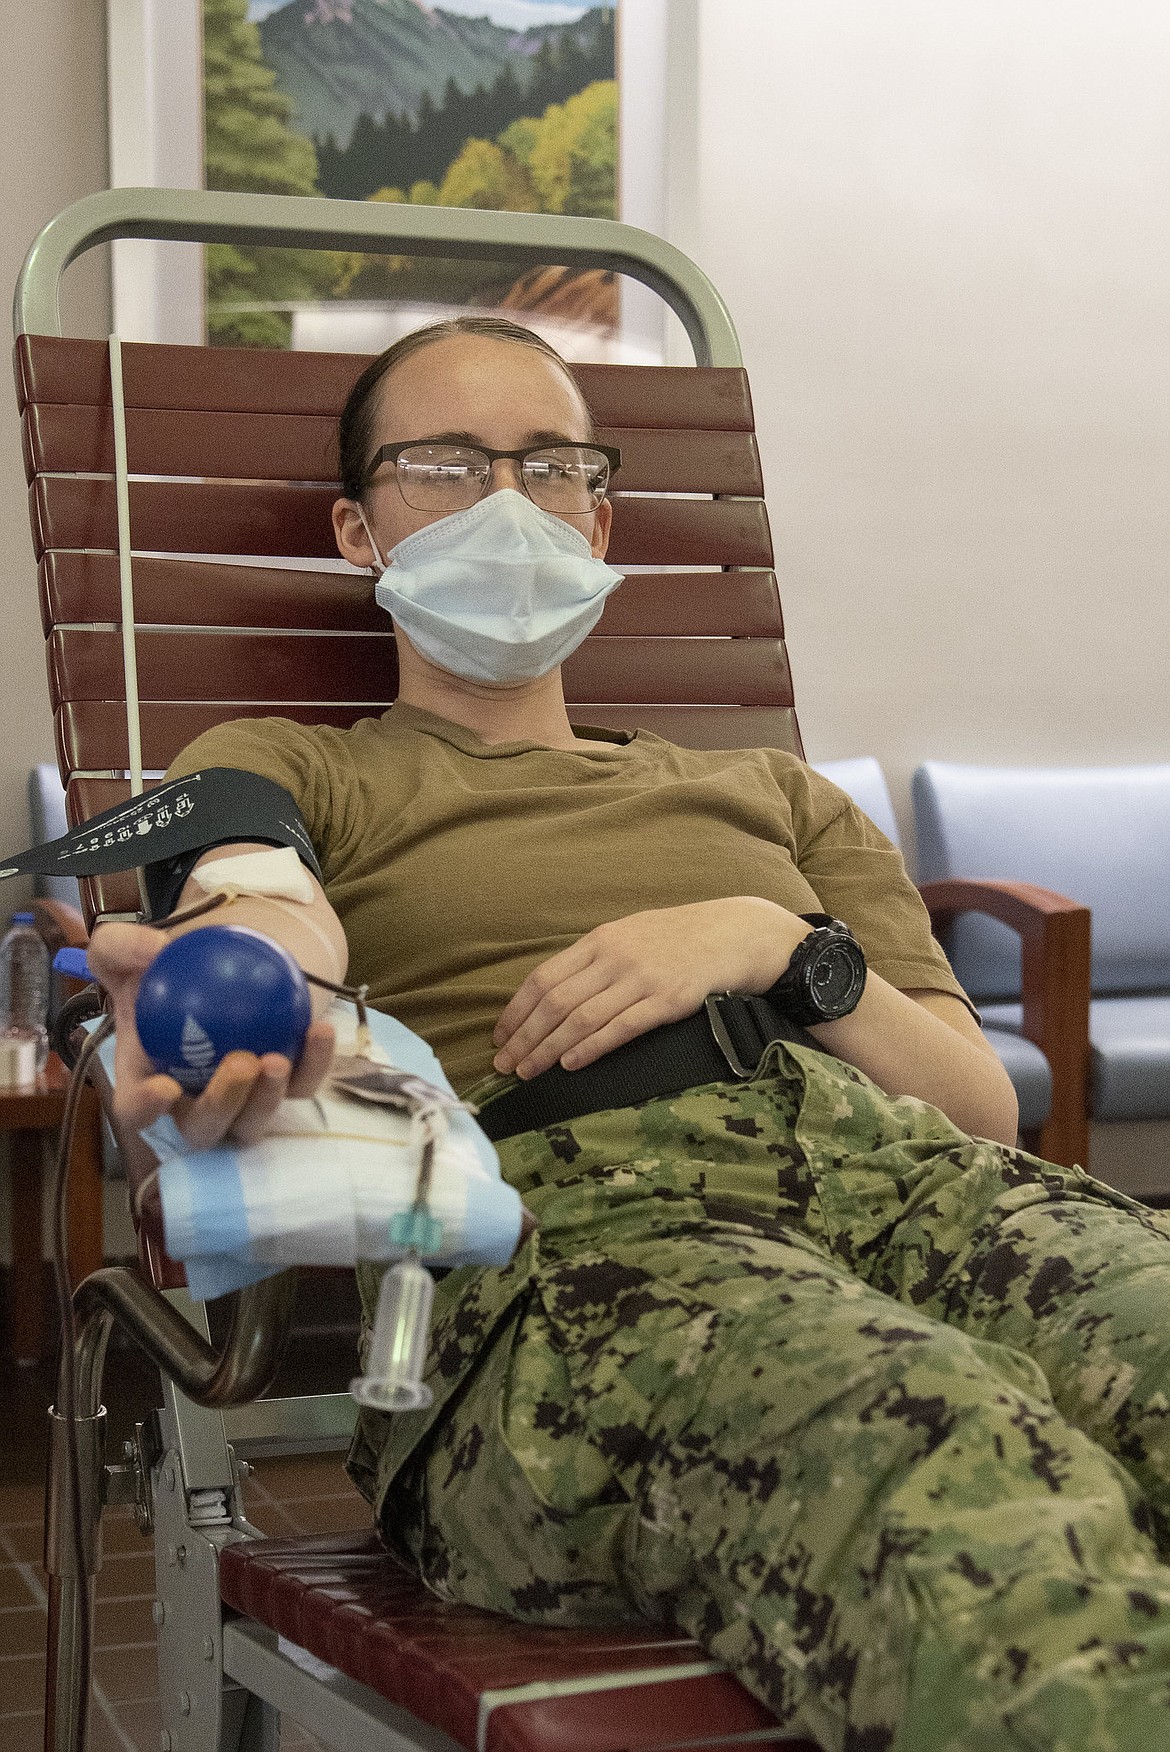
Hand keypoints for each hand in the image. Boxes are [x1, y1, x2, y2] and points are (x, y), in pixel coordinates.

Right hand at [87, 921, 335, 1147]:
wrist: (214, 968)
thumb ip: (121, 947)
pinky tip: (319, 1030)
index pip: (137, 1110)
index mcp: (146, 1083)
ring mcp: (240, 1102)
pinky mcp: (282, 1087)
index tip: (165, 1086)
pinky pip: (302, 1085)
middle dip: (223, 1106)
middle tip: (240, 1062)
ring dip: (268, 1098)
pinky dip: (314, 1064)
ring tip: (276, 1060)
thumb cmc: (161, 972)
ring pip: (253, 1121)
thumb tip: (151, 948)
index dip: (147, 1109)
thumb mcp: (125, 951)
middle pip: (204, 1128)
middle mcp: (192, 1104)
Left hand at [492, 899, 810, 1079]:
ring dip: (549, 1049)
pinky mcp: (667, 1000)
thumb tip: (554, 994)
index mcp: (600, 940)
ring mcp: (641, 978)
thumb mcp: (631, 935)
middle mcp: (615, 957)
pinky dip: (591, 1048)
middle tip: (504, 1065)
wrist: (734, 934)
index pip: (543, 978)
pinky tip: (571, 1065)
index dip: (517, 1011)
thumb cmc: (679, 939)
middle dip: (525, 1037)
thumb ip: (595, 959)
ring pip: (581, 1018)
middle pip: (555, 1002)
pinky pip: (620, 1028)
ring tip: (528, 1073)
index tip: (499, 1037)